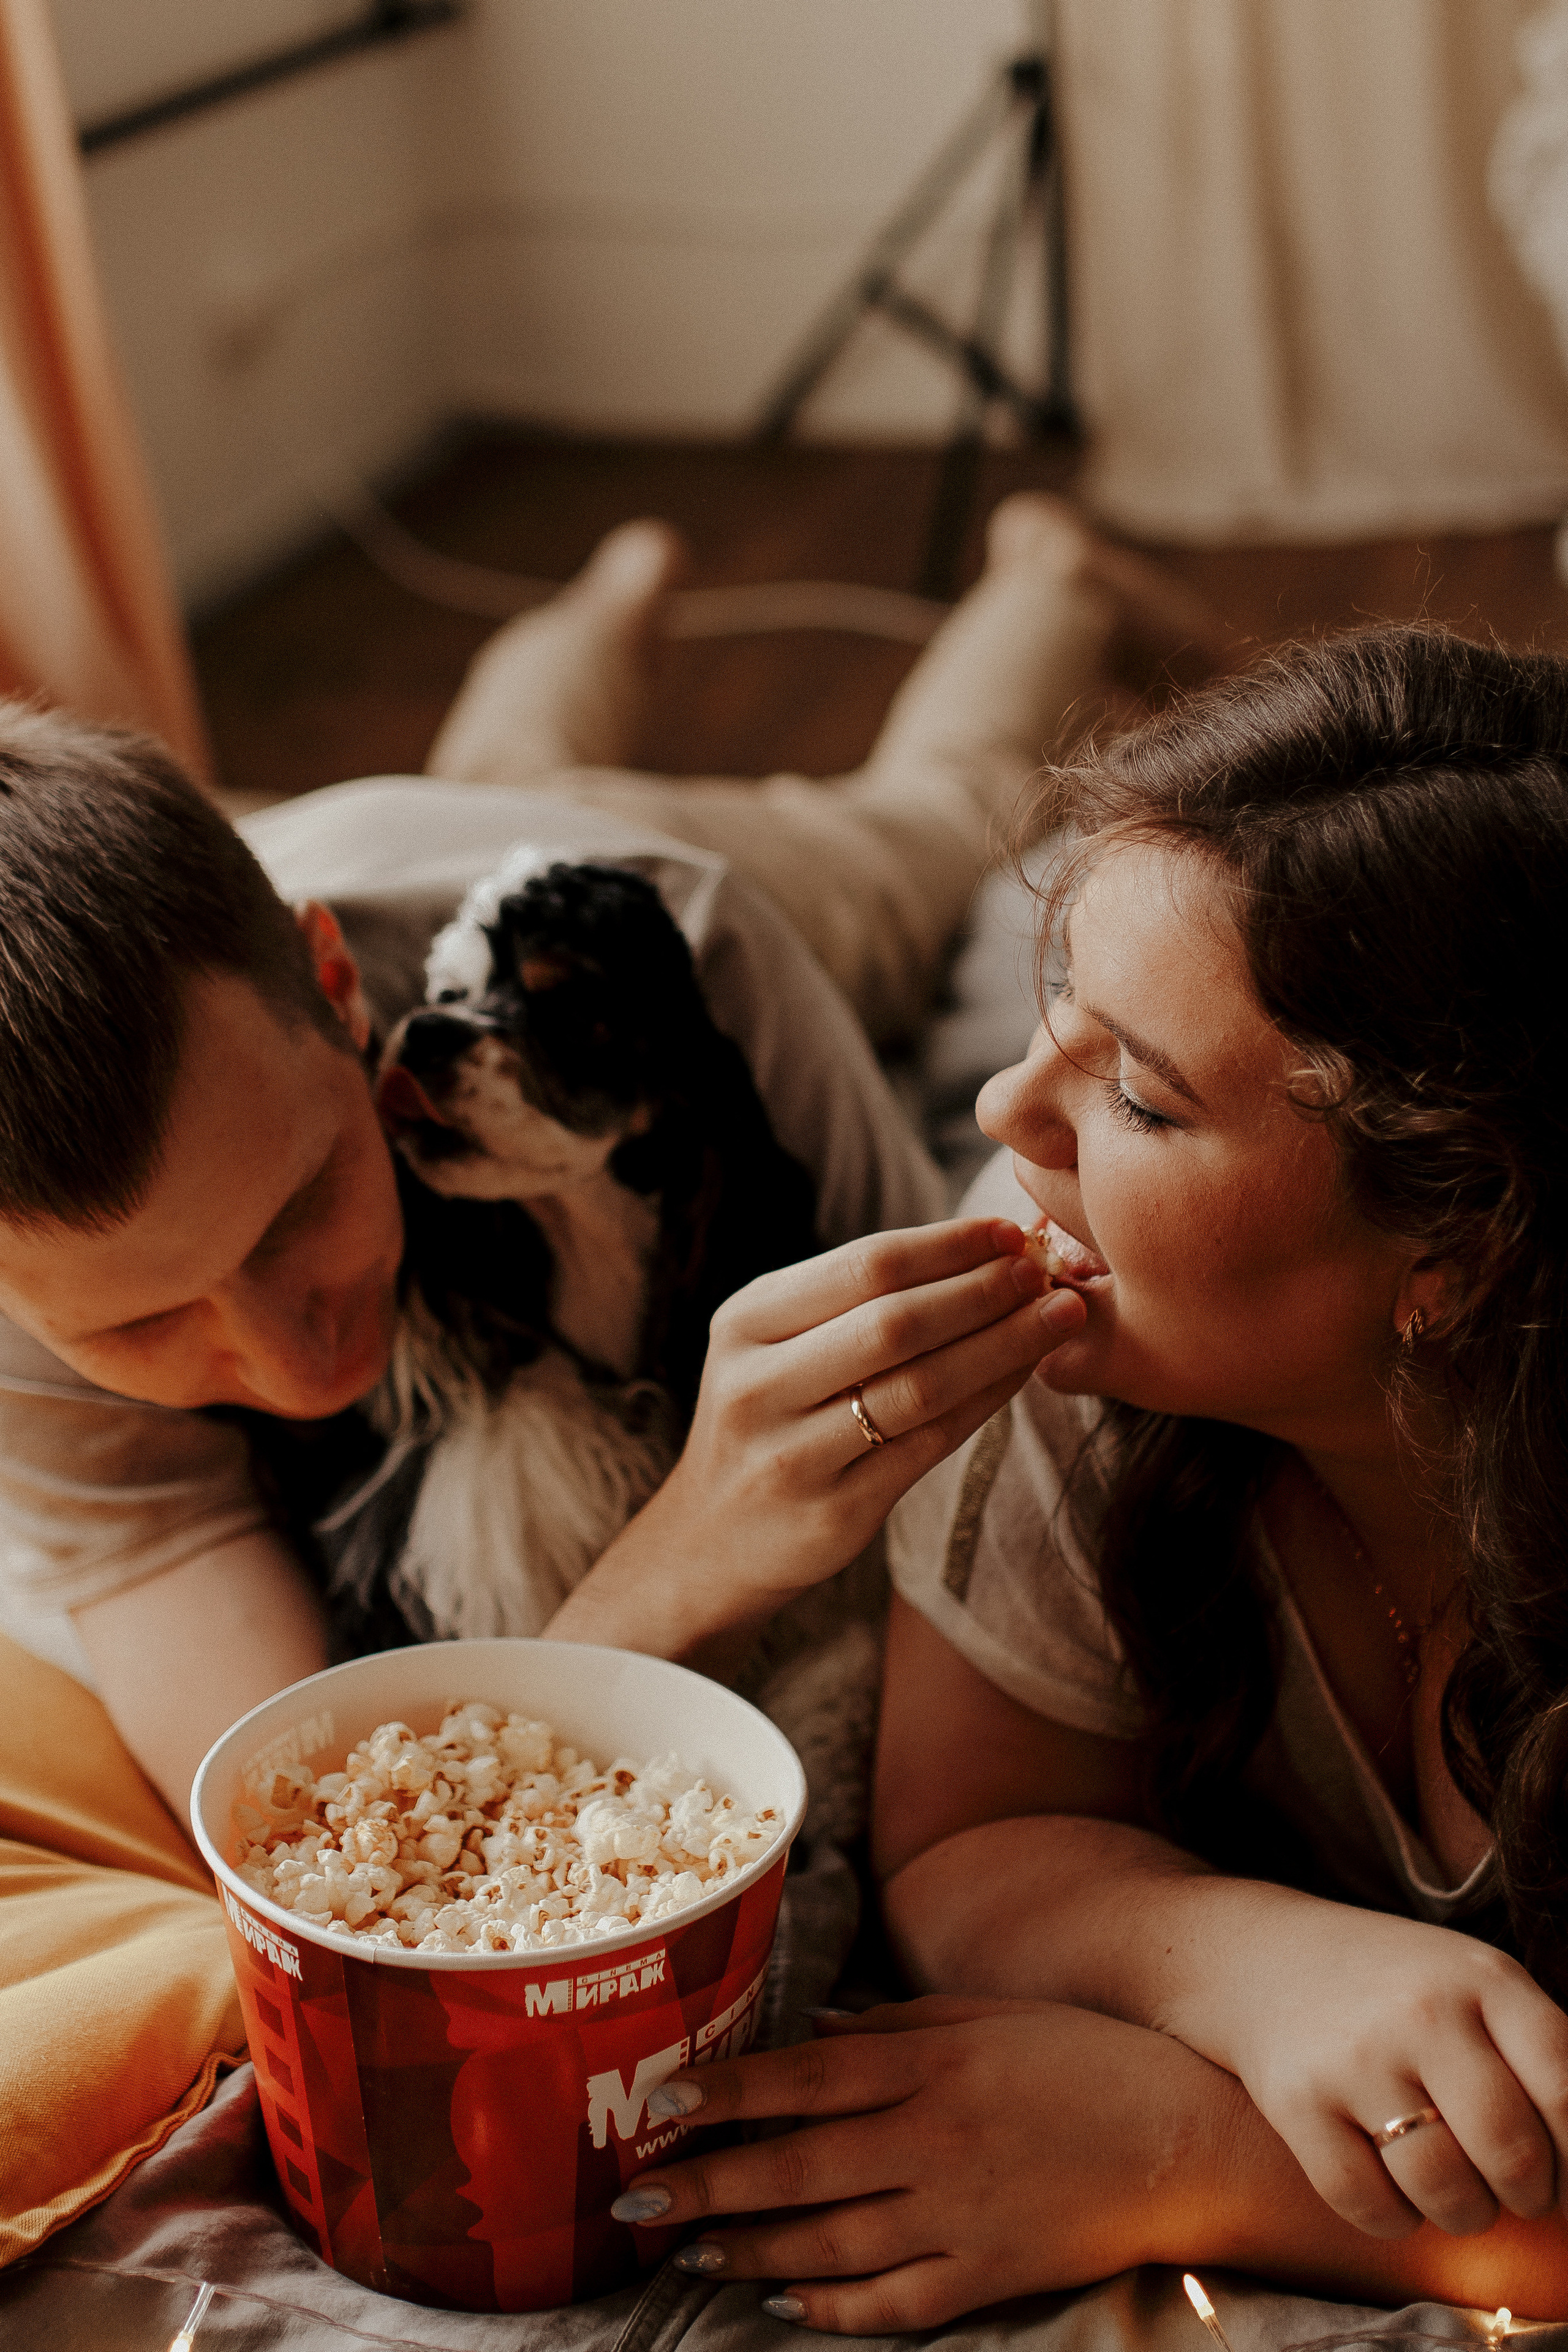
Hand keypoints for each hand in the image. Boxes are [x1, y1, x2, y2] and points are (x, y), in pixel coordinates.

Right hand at [548, 1220, 1082, 1656]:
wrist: (711, 1539)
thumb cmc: (769, 1416)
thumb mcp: (776, 1344)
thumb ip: (854, 1298)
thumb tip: (984, 1245)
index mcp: (745, 1321)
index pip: (864, 1265)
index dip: (948, 1246)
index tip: (1010, 1232)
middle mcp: (758, 1385)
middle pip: (894, 1322)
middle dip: (984, 1291)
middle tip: (1047, 1271)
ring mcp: (791, 1455)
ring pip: (919, 1387)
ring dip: (1002, 1345)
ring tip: (1059, 1316)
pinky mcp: (832, 1513)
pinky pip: (928, 1446)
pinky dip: (985, 1402)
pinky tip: (1022, 1374)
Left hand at [609, 1998, 1193, 2333]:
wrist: (1188, 2135)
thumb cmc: (1083, 2060)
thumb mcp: (985, 2018)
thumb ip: (894, 2029)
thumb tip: (812, 2033)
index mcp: (931, 2065)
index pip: (804, 2078)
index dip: (727, 2091)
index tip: (661, 2099)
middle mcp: (934, 2138)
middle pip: (798, 2167)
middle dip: (707, 2183)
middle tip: (633, 2196)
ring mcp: (961, 2213)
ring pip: (831, 2241)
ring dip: (751, 2249)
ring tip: (689, 2250)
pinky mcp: (990, 2273)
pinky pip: (895, 2300)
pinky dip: (834, 2307)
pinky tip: (785, 2303)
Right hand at [1176, 1896, 1567, 2240]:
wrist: (1262, 1956)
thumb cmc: (1396, 1987)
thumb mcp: (1475, 1984)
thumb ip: (1539, 2055)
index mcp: (1483, 1977)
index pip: (1567, 2092)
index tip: (1559, 2165)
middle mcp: (1422, 2011)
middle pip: (1514, 2153)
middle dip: (1527, 2195)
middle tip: (1513, 2188)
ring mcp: (1355, 2055)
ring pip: (1446, 2191)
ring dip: (1465, 2213)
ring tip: (1455, 2190)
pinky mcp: (1296, 2100)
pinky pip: (1369, 2206)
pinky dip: (1392, 2217)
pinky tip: (1388, 2181)